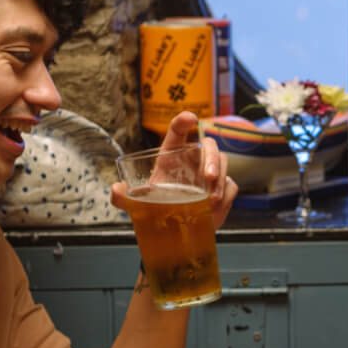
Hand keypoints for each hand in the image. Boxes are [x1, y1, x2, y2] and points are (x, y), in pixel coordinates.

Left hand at [110, 111, 239, 228]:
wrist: (177, 229)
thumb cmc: (158, 209)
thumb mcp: (138, 205)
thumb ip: (124, 199)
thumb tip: (116, 190)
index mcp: (171, 155)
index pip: (177, 132)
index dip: (183, 121)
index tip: (190, 118)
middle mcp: (193, 159)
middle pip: (208, 146)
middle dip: (211, 158)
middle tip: (208, 177)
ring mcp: (210, 172)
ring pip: (223, 163)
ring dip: (219, 181)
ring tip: (211, 201)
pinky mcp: (223, 187)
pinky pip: (231, 185)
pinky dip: (225, 195)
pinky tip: (216, 208)